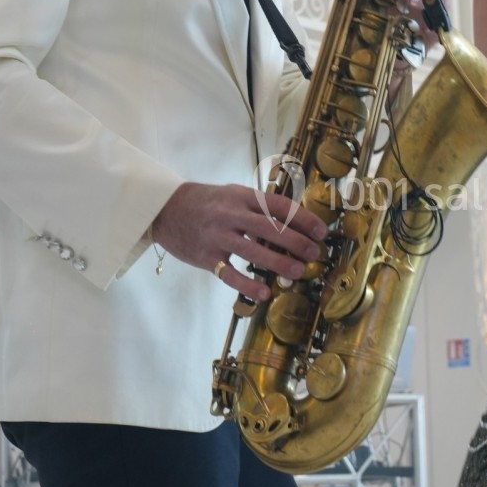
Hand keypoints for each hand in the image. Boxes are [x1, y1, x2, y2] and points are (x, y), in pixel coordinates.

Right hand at [151, 181, 326, 301]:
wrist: (165, 208)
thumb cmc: (207, 202)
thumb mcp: (233, 194)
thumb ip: (259, 206)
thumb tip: (294, 222)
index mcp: (242, 196)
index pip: (279, 206)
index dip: (303, 218)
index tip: (321, 231)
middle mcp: (231, 214)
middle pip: (270, 228)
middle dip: (297, 242)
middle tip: (314, 253)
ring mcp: (217, 236)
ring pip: (253, 251)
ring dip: (279, 263)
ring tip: (298, 272)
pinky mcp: (205, 256)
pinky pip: (229, 273)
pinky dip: (248, 285)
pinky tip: (264, 293)